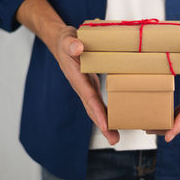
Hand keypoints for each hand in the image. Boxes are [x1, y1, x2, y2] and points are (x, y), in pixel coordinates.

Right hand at [16, 0, 119, 144]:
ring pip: (95, 108)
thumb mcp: (67, 39)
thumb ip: (71, 44)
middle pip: (92, 109)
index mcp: (76, 77)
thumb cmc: (66, 42)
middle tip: (113, 140)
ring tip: (115, 138)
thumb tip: (78, 48)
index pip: (88, 97)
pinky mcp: (92, 85)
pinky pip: (99, 101)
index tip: (105, 125)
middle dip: (102, 125)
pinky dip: (106, 112)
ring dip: (105, 123)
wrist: (63, 43)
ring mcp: (86, 88)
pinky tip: (116, 120)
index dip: (97, 111)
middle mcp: (81, 86)